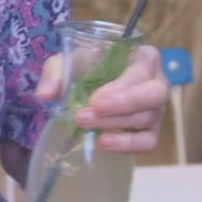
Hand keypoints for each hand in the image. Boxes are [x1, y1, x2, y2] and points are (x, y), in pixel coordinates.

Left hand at [35, 45, 167, 153]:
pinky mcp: (152, 131)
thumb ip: (55, 72)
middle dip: (121, 106)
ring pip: (147, 119)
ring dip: (115, 125)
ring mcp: (157, 109)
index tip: (94, 100)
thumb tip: (44, 95)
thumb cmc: (89, 66)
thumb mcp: (70, 60)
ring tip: (85, 125)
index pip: (143, 68)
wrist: (94, 84)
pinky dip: (128, 145)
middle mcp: (157, 81)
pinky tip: (104, 143)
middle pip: (153, 95)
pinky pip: (149, 142)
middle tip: (86, 115)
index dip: (122, 86)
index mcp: (144, 57)